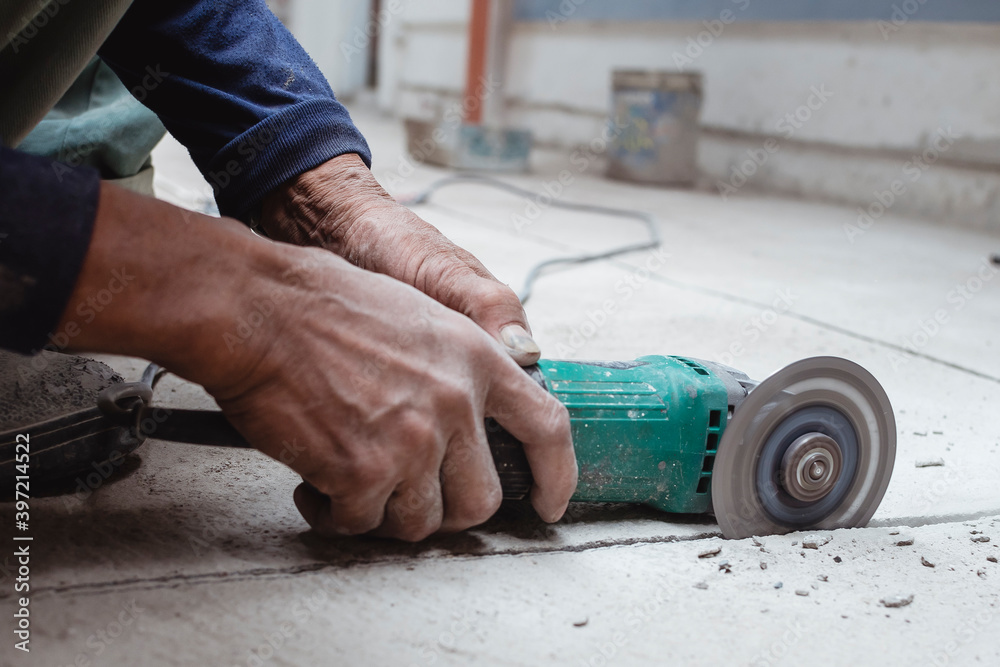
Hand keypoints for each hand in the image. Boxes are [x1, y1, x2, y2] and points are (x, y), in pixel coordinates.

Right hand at [60, 183, 576, 539]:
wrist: (260, 310)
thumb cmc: (327, 306)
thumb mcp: (422, 318)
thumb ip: (461, 370)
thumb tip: (473, 421)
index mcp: (478, 359)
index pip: (548, 428)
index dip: (556, 476)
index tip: (547, 504)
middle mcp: (456, 404)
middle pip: (479, 499)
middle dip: (444, 510)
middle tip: (405, 496)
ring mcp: (413, 442)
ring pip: (419, 521)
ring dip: (384, 512)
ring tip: (349, 482)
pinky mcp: (363, 472)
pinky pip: (360, 523)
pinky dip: (336, 515)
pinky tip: (314, 485)